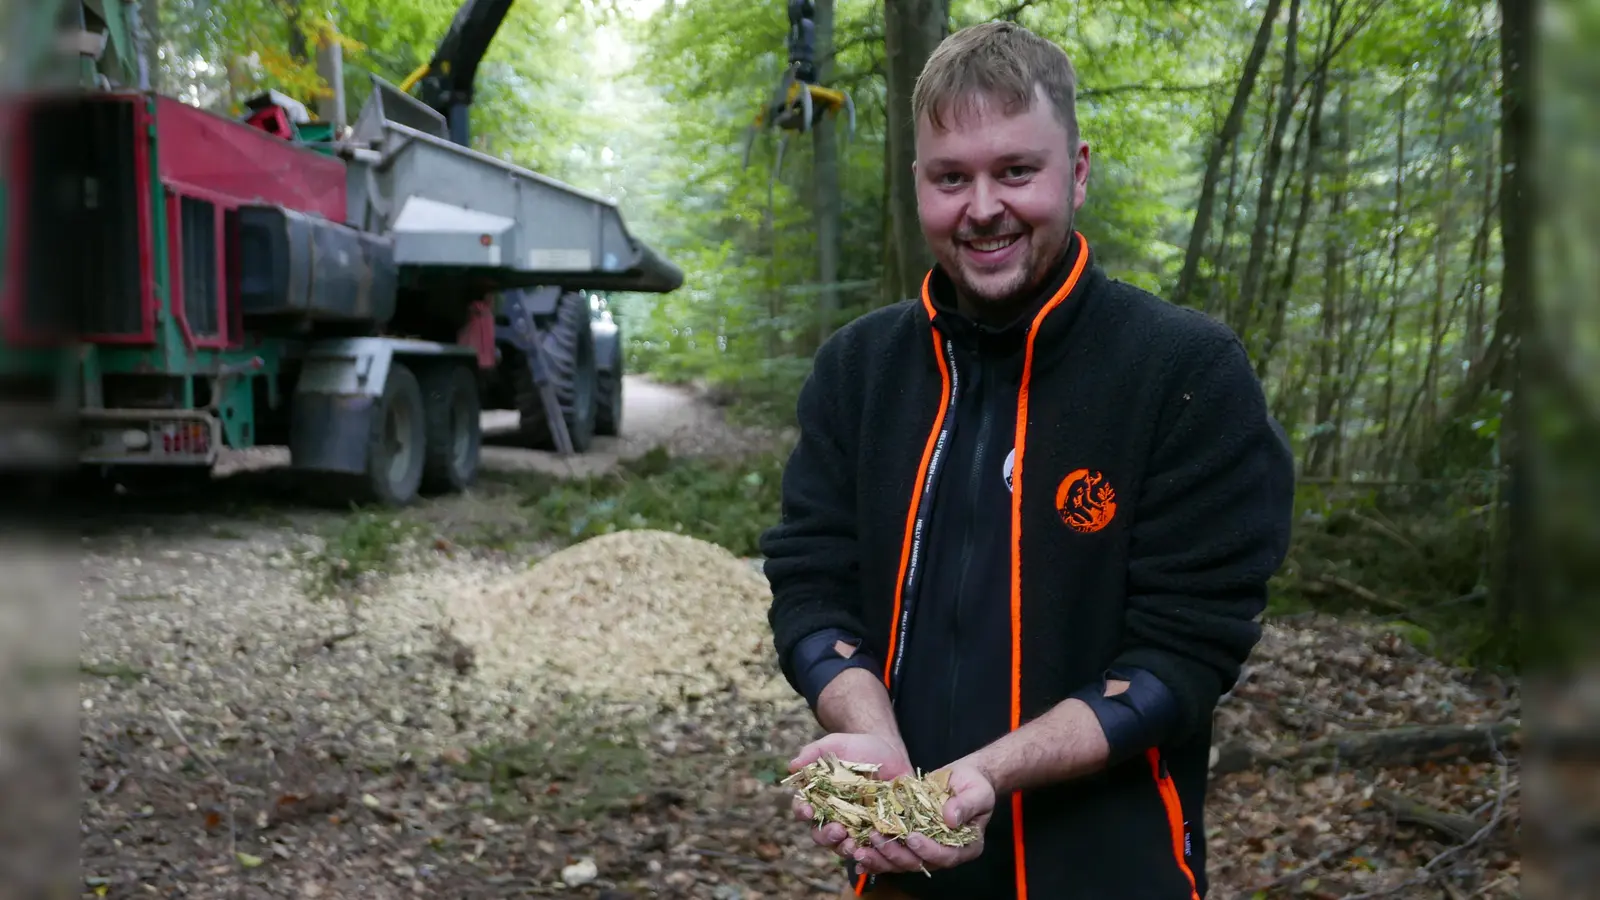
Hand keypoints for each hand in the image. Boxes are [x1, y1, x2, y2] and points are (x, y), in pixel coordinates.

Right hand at [788, 733, 912, 860]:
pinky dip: (867, 857)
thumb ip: (813, 752)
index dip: (802, 811)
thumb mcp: (836, 744)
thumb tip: (792, 766)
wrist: (891, 751)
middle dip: (826, 836)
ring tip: (853, 845)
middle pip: (820, 834)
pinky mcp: (875, 831)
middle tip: (837, 830)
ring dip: (845, 849)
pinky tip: (869, 856)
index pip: (802, 809)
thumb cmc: (859, 747)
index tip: (806, 811)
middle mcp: (833, 815)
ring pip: (843, 846)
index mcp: (818, 797)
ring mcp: (854, 826)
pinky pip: (869, 849)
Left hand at [848, 761, 994, 875]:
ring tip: (860, 847)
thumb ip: (966, 805)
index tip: (912, 837)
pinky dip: (874, 854)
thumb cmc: (974, 784)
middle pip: (918, 864)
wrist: (961, 778)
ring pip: (900, 862)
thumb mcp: (978, 791)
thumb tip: (950, 819)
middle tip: (877, 838)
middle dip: (896, 854)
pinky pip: (891, 852)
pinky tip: (857, 851)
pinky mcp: (908, 840)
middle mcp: (944, 853)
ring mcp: (924, 848)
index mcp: (966, 847)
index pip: (947, 857)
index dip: (928, 850)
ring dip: (880, 857)